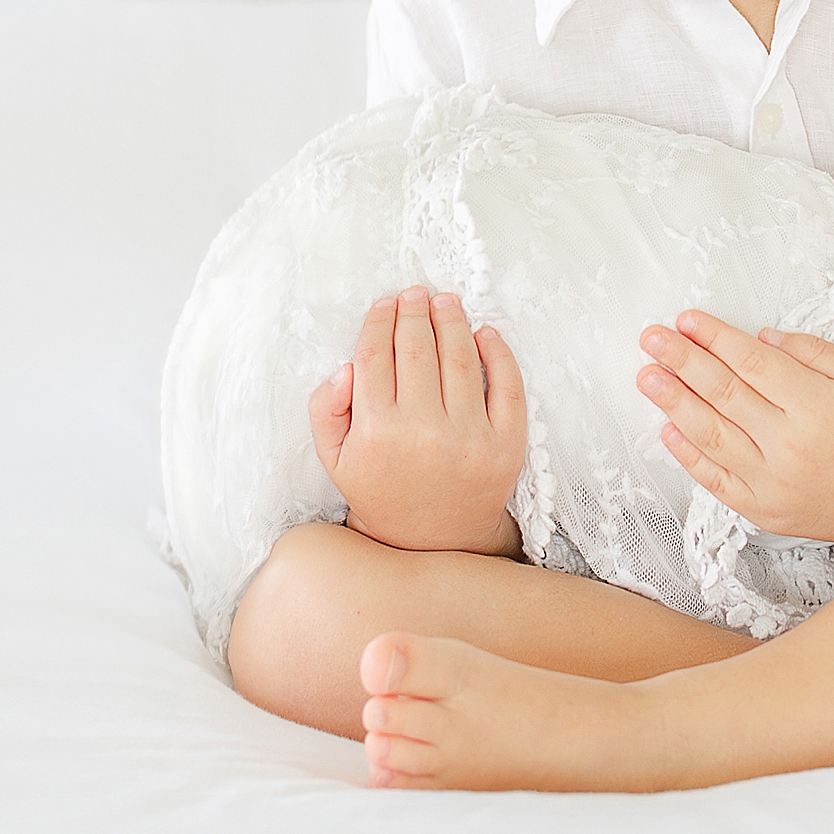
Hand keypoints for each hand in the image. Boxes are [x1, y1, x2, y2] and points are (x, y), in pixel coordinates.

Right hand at [310, 291, 526, 555]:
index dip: (380, 322)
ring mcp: (469, 437)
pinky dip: (498, 351)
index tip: (385, 303)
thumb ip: (326, 409)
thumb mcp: (335, 458)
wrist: (431, 540)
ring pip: (461, 358)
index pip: (376, 356)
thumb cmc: (380, 488)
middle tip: (415, 293)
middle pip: (417, 349)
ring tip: (446, 302)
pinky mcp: (506, 444)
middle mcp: (423, 432)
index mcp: (377, 432)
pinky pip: (507, 385)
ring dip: (452, 320)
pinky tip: (484, 333)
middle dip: (414, 312)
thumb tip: (346, 367)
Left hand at [635, 312, 833, 555]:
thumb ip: (813, 355)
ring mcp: (774, 483)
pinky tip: (668, 430)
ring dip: (674, 403)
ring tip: (647, 376)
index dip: (716, 338)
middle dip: (682, 362)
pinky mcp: (766, 511)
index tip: (687, 319)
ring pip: (711, 436)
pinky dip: (689, 455)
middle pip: (723, 395)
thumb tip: (761, 339)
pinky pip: (717, 481)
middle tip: (651, 337)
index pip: (751, 364)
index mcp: (816, 407)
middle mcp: (789, 446)